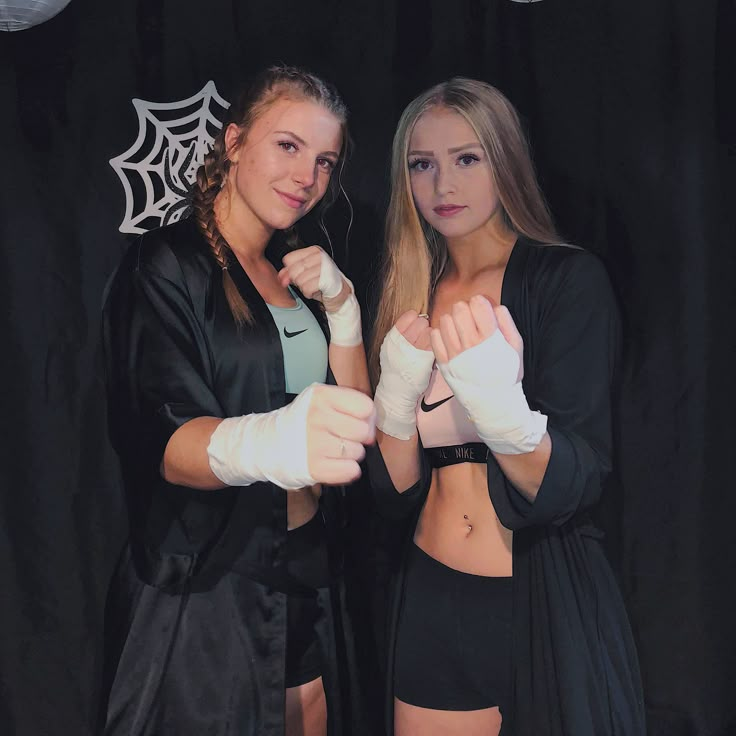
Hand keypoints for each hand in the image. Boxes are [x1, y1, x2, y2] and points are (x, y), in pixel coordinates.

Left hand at [279, 246, 348, 311]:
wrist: (340, 294)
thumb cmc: (323, 283)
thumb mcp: (305, 274)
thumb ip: (290, 273)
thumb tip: (281, 277)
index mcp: (314, 251)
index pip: (289, 259)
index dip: (289, 270)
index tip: (298, 275)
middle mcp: (320, 256)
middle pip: (293, 270)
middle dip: (297, 280)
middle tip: (308, 282)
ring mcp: (324, 267)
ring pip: (299, 280)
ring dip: (304, 288)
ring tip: (313, 286)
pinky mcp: (327, 279)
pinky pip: (306, 288)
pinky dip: (309, 293)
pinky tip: (316, 291)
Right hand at [305, 384, 375, 484]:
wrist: (271, 443)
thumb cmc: (304, 421)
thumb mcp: (322, 400)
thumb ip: (348, 402)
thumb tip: (374, 420)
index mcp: (322, 396)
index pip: (365, 407)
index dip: (367, 416)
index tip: (358, 421)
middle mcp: (317, 417)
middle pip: (363, 431)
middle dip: (360, 437)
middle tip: (346, 437)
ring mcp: (314, 443)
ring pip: (358, 452)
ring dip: (352, 454)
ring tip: (336, 449)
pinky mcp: (313, 467)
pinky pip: (351, 471)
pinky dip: (348, 469)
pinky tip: (336, 462)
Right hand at [373, 310, 434, 439]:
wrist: (396, 389)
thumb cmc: (395, 368)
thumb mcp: (390, 348)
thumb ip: (399, 334)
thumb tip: (414, 319)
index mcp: (393, 338)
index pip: (408, 316)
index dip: (414, 318)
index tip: (415, 322)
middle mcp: (403, 342)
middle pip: (421, 322)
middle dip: (423, 326)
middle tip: (422, 334)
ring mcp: (415, 350)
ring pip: (430, 331)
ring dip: (430, 335)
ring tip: (426, 343)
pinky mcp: (426, 359)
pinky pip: (435, 344)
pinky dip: (435, 344)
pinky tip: (431, 350)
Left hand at [430, 295, 522, 382]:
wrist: (494, 403)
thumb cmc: (507, 373)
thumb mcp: (516, 347)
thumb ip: (507, 323)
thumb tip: (495, 306)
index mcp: (490, 337)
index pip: (477, 304)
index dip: (479, 303)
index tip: (481, 310)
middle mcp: (471, 344)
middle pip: (459, 309)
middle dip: (464, 309)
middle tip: (469, 319)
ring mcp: (455, 354)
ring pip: (445, 320)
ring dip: (452, 321)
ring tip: (459, 330)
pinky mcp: (444, 363)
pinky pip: (435, 337)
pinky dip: (440, 334)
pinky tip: (450, 339)